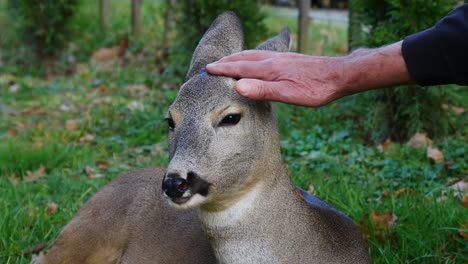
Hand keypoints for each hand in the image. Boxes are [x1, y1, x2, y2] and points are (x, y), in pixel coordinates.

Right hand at [206, 51, 346, 106]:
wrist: (340, 74)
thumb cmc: (316, 89)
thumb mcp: (290, 94)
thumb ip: (263, 90)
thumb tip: (238, 86)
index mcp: (270, 69)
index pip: (240, 68)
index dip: (223, 69)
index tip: (208, 70)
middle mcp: (273, 59)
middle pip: (244, 58)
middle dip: (226, 61)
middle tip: (211, 65)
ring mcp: (281, 58)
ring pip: (253, 55)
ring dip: (237, 57)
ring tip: (228, 61)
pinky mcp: (288, 60)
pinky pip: (262, 55)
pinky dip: (250, 57)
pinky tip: (255, 62)